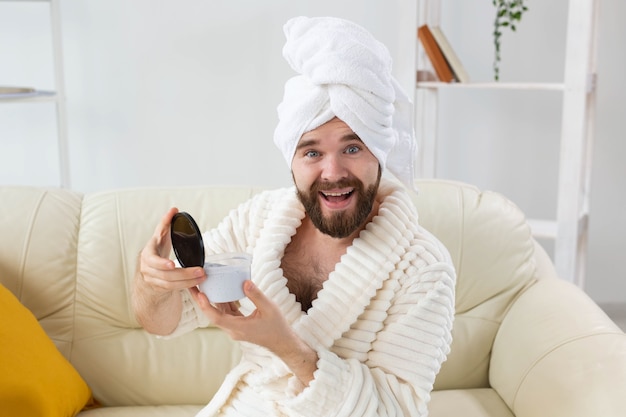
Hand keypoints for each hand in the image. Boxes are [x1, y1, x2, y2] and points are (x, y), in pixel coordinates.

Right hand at [133, 207, 205, 334]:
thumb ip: (165, 223)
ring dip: (188, 281)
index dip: (161, 263)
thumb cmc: (155, 251)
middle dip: (184, 273)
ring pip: (170, 283)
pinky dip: (186, 286)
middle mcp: (147, 269)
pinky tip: (197, 282)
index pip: (152, 260)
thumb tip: (174, 209)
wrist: (147, 270)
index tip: (172, 264)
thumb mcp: (159, 237)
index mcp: (147, 254)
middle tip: (200, 270)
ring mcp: (153, 280)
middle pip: (166, 274)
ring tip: (202, 275)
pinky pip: (173, 289)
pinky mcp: (160, 288)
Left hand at [192, 280, 317, 385]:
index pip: (216, 317)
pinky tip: (223, 291)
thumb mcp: (269, 308)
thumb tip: (244, 282)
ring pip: (219, 313)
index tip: (200, 293)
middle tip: (194, 285)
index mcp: (238, 328)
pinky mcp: (238, 325)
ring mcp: (235, 328)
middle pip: (213, 314)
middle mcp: (233, 329)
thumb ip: (256, 295)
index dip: (206, 306)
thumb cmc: (277, 327)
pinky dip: (224, 302)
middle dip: (203, 300)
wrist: (282, 342)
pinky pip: (227, 313)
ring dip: (212, 300)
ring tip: (204, 285)